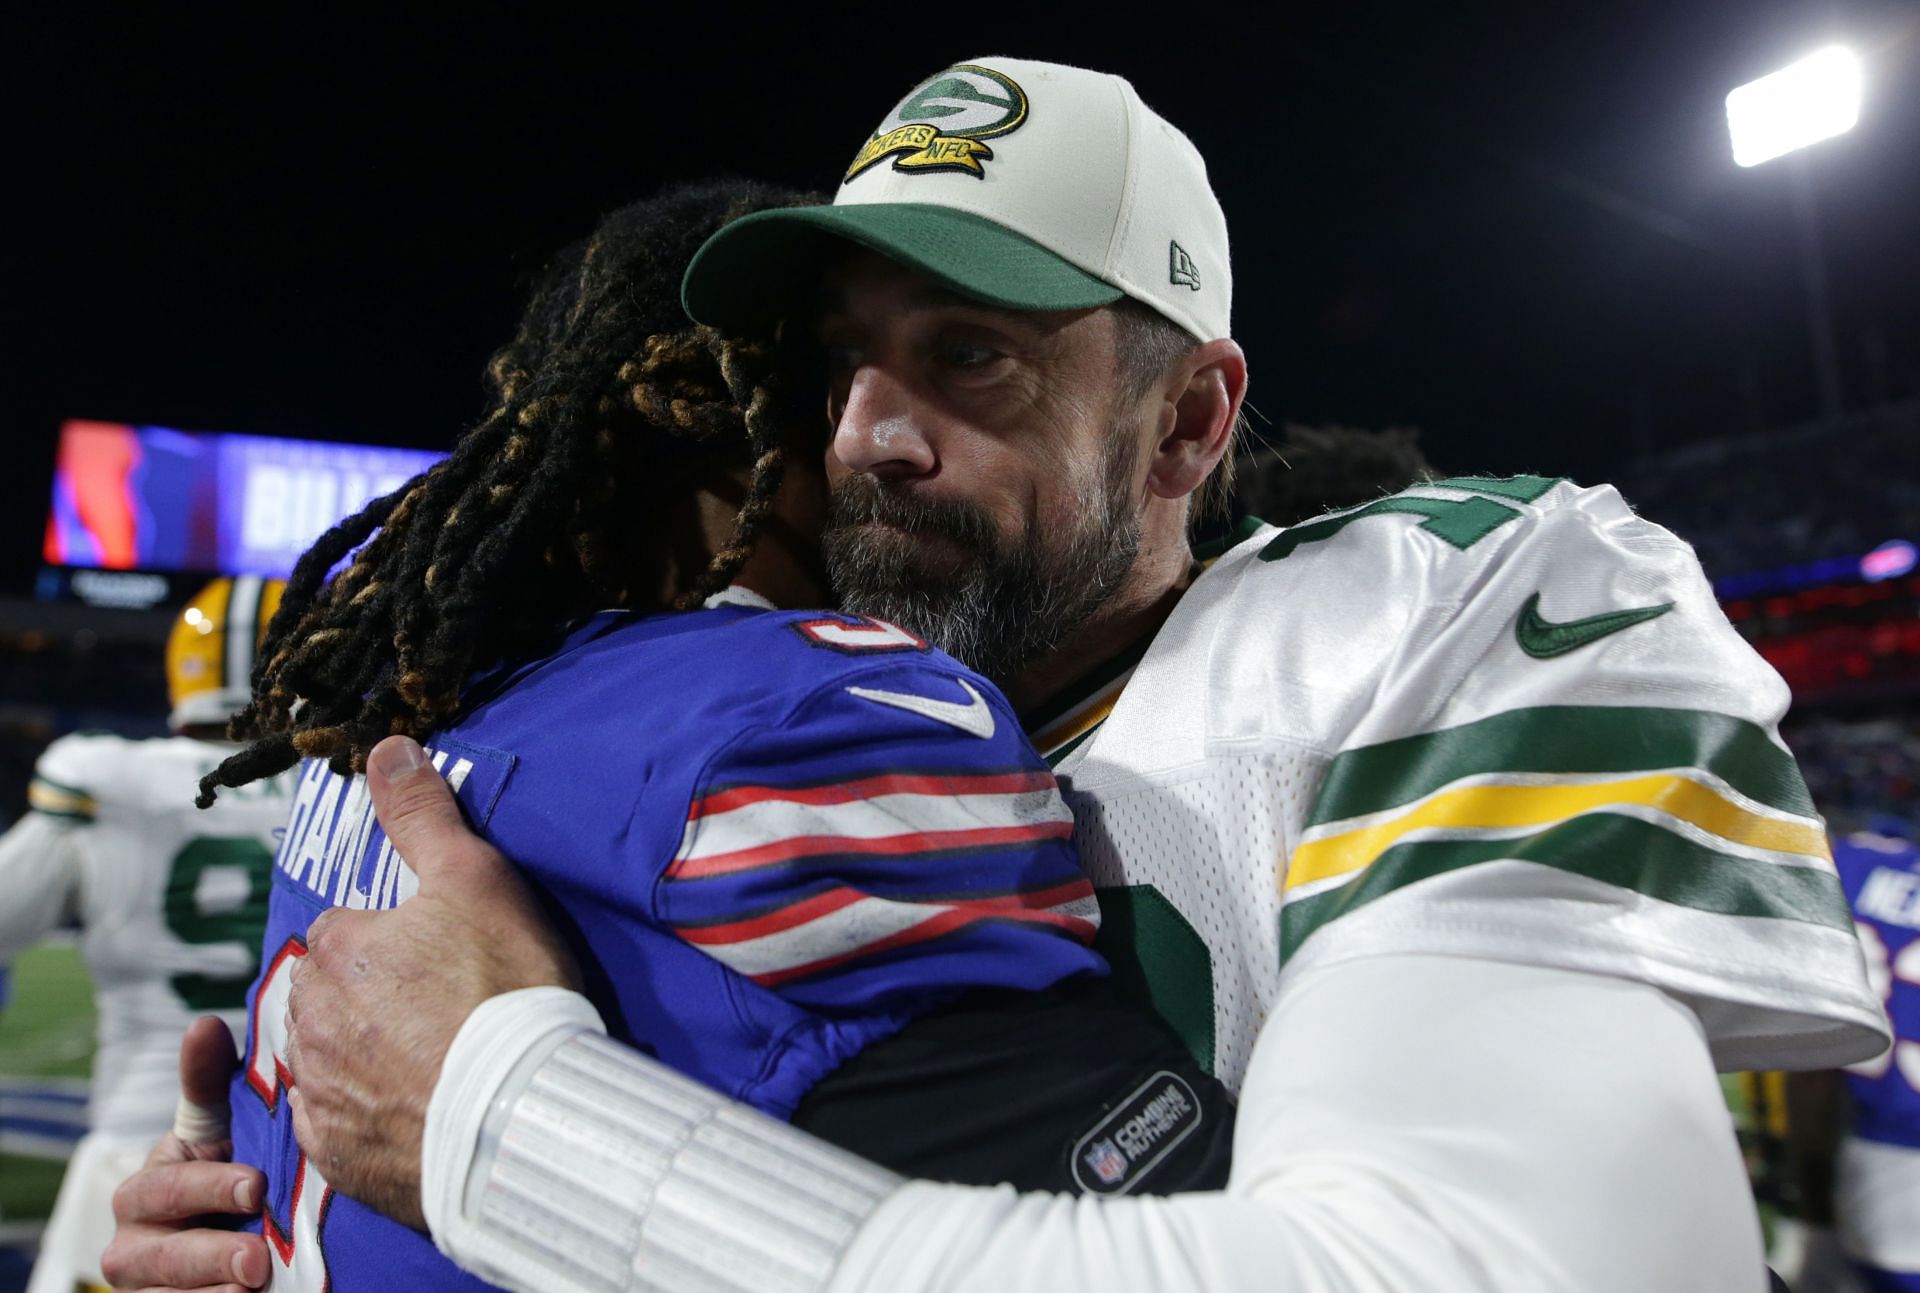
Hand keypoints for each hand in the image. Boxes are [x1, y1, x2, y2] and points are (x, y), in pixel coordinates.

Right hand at [102, 1016, 269, 1290]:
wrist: (246, 1239)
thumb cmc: (228, 1170)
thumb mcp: (222, 1129)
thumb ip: (209, 1082)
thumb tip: (203, 1023)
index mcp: (147, 1189)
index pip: (164, 1188)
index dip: (206, 1187)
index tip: (255, 1185)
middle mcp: (135, 1241)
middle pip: (159, 1254)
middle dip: (208, 1253)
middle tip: (258, 1256)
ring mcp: (148, 1285)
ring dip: (212, 1289)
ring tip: (257, 1279)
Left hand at [283, 734, 578, 1231]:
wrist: (517, 1116)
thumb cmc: (501, 989)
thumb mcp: (474, 878)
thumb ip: (423, 815)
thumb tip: (386, 747)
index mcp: (335, 949)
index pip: (349, 930)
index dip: (399, 940)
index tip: (446, 958)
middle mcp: (307, 1020)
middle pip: (333, 996)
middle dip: (374, 999)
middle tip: (445, 1009)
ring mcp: (320, 1093)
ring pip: (332, 1059)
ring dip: (369, 1057)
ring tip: (437, 1062)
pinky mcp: (338, 1155)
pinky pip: (344, 1126)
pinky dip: (373, 1117)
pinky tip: (423, 1109)